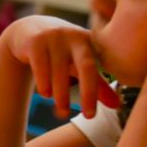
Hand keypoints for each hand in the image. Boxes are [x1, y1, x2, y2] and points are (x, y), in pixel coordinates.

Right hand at [3, 15, 120, 119]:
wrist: (29, 29)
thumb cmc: (61, 51)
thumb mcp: (79, 63)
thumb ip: (97, 83)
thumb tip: (117, 105)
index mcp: (90, 42)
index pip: (99, 69)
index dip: (99, 92)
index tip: (92, 116)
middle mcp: (75, 36)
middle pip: (85, 66)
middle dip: (87, 93)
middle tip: (86, 117)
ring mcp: (54, 36)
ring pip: (60, 70)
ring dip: (61, 93)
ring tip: (62, 111)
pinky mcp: (35, 40)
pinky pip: (40, 65)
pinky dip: (43, 82)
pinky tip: (45, 94)